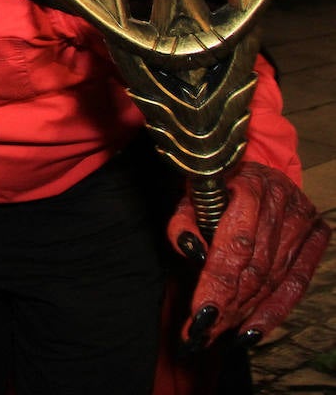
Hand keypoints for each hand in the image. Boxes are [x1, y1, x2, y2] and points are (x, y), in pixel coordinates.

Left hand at [169, 162, 330, 348]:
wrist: (252, 166)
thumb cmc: (216, 184)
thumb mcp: (191, 194)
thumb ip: (183, 222)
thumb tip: (191, 252)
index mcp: (252, 186)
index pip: (236, 245)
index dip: (218, 283)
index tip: (199, 315)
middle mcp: (285, 203)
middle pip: (255, 268)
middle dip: (227, 305)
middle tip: (202, 334)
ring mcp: (305, 220)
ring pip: (274, 279)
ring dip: (244, 312)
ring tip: (217, 334)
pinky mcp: (317, 236)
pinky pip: (297, 283)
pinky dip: (274, 311)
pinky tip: (251, 331)